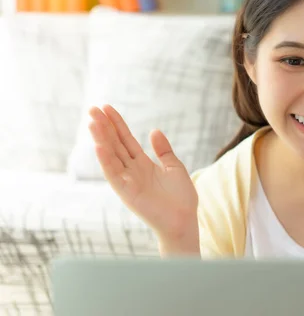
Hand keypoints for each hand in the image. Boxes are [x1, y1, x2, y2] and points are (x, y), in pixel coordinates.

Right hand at [88, 105, 198, 252]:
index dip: (117, 124)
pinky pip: (113, 174)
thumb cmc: (181, 197)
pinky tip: (99, 146)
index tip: (107, 108)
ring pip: (111, 156)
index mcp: (143, 163)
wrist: (184, 220)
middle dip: (104, 127)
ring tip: (92, 122)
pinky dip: (106, 160)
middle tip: (92, 109)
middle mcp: (132, 170)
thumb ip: (163, 150)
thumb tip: (154, 131)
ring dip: (101, 139)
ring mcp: (128, 181)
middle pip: (115, 144)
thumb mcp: (174, 167)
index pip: (126, 139)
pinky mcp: (126, 193)